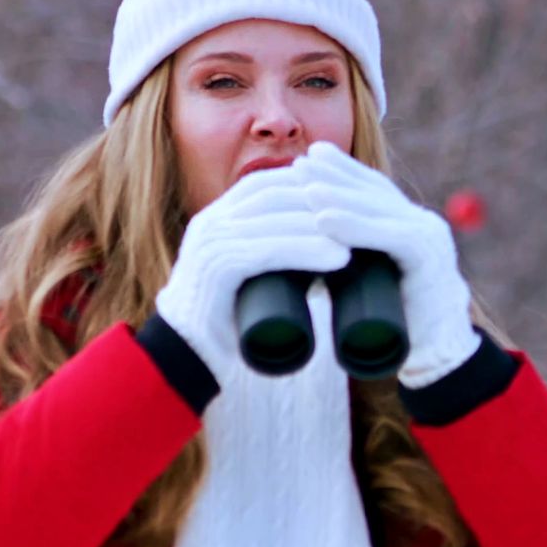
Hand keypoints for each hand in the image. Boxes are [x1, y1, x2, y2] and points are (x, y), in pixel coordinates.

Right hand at [156, 166, 350, 387]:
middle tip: (362, 216)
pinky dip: (306, 251)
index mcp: (215, 220)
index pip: (266, 184)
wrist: (184, 362)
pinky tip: (338, 259)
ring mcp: (209, 245)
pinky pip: (267, 251)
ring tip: (362, 238)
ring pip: (274, 219)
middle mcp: (209, 224)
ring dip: (323, 225)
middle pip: (273, 194)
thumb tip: (331, 251)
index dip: (308, 185)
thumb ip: (277, 260)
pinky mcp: (215, 272)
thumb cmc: (225, 325)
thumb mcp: (252, 280)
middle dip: (321, 201)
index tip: (348, 199)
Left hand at [292, 142, 480, 387]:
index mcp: (412, 227)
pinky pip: (391, 236)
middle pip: (375, 191)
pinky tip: (324, 219)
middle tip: (301, 164)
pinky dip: (355, 226)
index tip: (309, 158)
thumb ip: (350, 263)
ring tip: (304, 186)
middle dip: (337, 175)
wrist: (437, 358)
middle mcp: (425, 226)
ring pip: (380, 209)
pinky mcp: (429, 261)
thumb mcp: (369, 284)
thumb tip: (305, 254)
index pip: (374, 189)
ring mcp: (431, 240)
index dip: (343, 171)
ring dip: (339, 195)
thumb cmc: (399, 327)